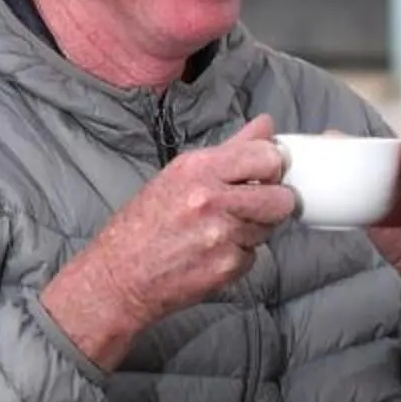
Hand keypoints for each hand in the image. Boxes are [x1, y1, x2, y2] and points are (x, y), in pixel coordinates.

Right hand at [42, 115, 293, 368]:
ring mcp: (221, 236)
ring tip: (222, 230)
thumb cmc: (145, 224)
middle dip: (274, 202)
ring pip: (269, 228)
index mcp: (198, 169)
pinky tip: (213, 252)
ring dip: (255, 229)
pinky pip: (253, 256)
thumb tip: (265, 125)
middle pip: (280, 198)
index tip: (265, 173)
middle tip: (254, 205)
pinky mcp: (226, 267)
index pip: (266, 157)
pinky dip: (240, 255)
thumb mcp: (180, 174)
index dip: (272, 166)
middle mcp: (211, 200)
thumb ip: (230, 149)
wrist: (119, 276)